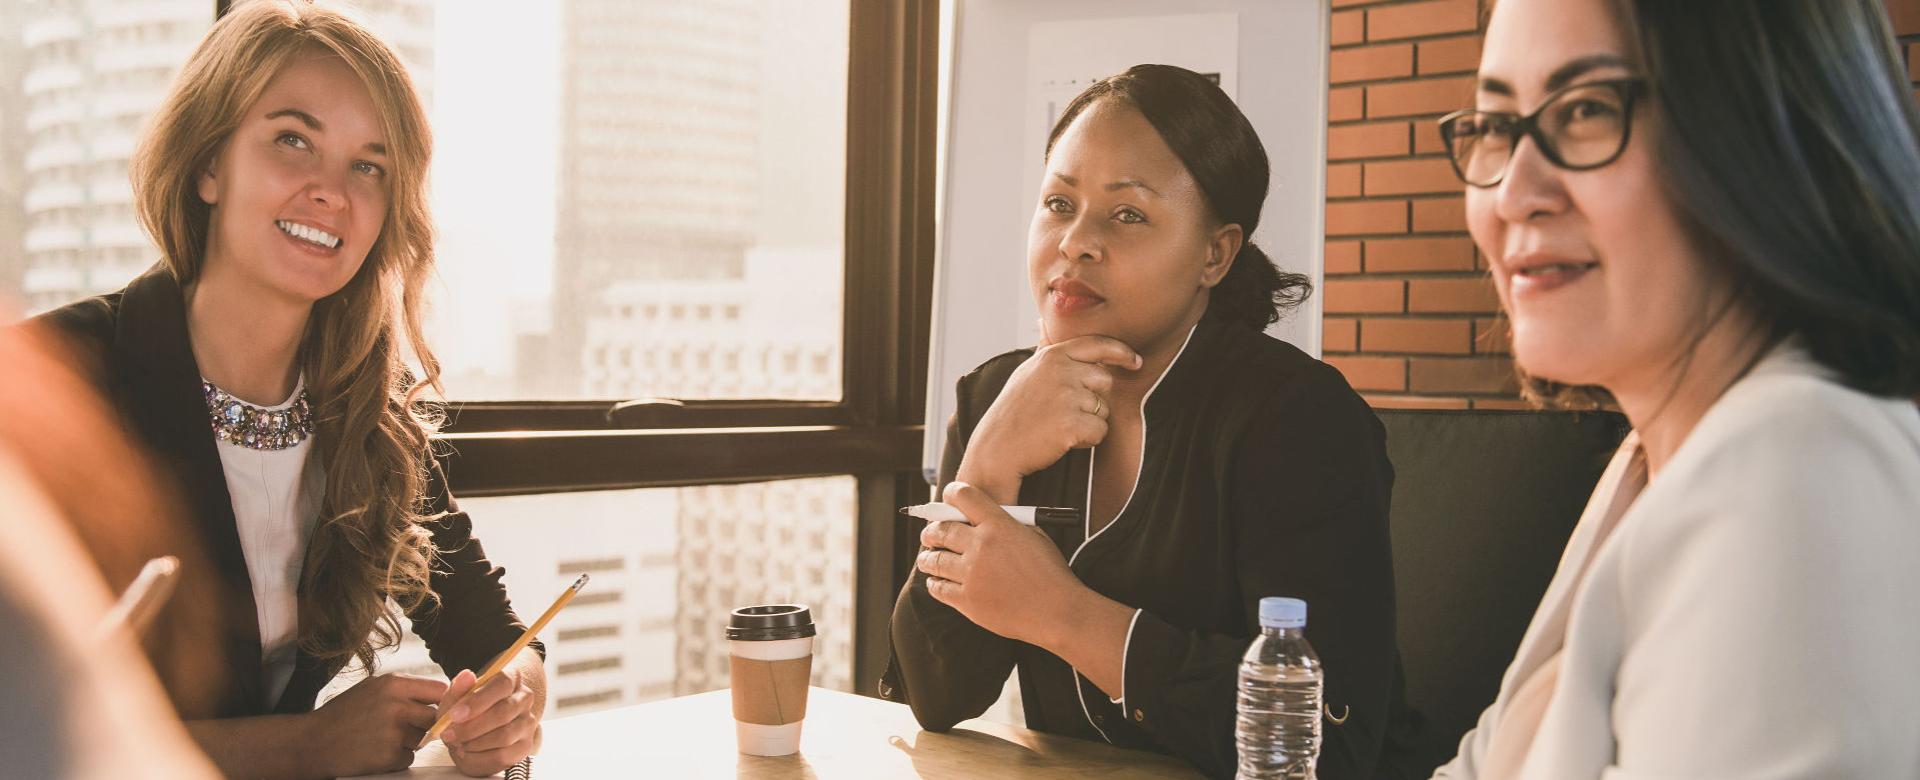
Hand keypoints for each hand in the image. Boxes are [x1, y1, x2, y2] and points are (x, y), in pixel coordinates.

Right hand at [308, 672, 445, 775]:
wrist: (313, 743)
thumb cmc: (342, 714)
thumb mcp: (372, 688)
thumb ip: (404, 689)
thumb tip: (439, 692)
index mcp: (393, 685)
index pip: (440, 689)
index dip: (440, 700)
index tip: (434, 707)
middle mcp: (397, 706)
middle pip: (436, 716)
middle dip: (425, 723)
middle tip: (404, 726)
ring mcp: (395, 732)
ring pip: (423, 738)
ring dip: (410, 741)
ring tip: (382, 737)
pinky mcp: (390, 756)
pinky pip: (409, 757)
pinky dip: (398, 758)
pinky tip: (377, 751)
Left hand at [437, 663, 542, 775]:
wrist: (477, 728)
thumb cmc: (467, 710)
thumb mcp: (456, 698)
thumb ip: (458, 689)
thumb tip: (467, 676)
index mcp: (511, 678)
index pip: (503, 684)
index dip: (478, 700)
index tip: (455, 714)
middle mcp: (524, 699)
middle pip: (504, 712)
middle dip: (472, 727)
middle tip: (450, 734)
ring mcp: (527, 723)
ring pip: (504, 736)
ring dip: (474, 743)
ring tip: (458, 743)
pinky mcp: (524, 746)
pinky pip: (503, 756)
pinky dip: (479, 758)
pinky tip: (467, 753)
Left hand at [916, 481, 1085, 644]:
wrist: (1057, 611)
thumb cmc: (1050, 574)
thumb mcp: (1034, 536)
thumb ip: (1008, 524)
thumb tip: (984, 520)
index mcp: (998, 525)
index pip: (963, 497)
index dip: (951, 494)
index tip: (947, 498)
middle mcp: (980, 546)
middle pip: (941, 529)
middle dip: (932, 531)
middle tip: (929, 535)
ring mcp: (971, 575)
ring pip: (935, 560)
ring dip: (928, 557)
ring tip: (926, 558)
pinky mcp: (967, 601)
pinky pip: (939, 588)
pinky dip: (934, 583)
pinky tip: (935, 581)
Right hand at [956, 333, 1139, 502]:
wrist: (997, 448)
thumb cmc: (1013, 413)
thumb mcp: (1026, 373)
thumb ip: (1047, 353)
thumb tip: (1049, 326)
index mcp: (1051, 356)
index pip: (1097, 344)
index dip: (1121, 352)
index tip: (1135, 361)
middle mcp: (1060, 371)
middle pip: (1104, 380)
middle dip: (1093, 398)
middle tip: (1064, 411)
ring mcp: (1066, 396)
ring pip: (1103, 409)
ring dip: (1088, 422)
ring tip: (1058, 426)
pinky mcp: (1072, 423)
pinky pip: (1100, 431)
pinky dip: (1087, 440)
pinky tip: (1063, 439)